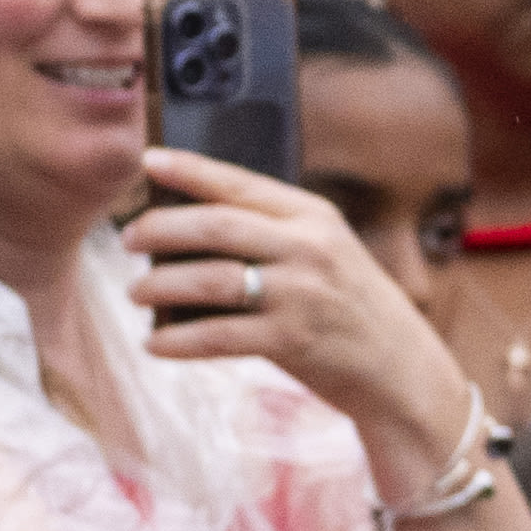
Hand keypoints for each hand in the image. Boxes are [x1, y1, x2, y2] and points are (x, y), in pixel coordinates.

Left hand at [128, 147, 487, 478]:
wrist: (403, 369)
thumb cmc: (350, 307)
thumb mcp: (325, 254)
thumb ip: (272, 234)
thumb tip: (184, 227)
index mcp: (315, 216)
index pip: (241, 183)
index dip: (189, 169)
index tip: (149, 162)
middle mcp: (310, 248)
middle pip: (215, 226)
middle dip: (159, 229)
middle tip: (128, 239)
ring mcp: (302, 294)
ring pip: (209, 279)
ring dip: (159, 285)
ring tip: (136, 293)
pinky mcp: (293, 339)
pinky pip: (217, 336)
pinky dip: (177, 340)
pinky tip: (155, 344)